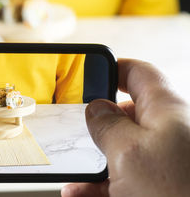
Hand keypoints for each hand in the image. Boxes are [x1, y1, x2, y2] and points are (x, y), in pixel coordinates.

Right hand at [61, 59, 189, 196]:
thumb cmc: (178, 193)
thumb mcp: (129, 152)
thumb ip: (107, 124)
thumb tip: (96, 108)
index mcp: (166, 111)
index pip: (138, 73)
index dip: (112, 68)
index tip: (88, 73)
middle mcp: (168, 133)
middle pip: (126, 115)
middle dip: (98, 123)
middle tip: (76, 128)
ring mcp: (164, 162)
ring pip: (122, 150)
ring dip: (94, 160)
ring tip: (74, 171)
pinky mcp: (158, 186)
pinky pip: (125, 178)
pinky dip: (100, 185)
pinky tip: (80, 192)